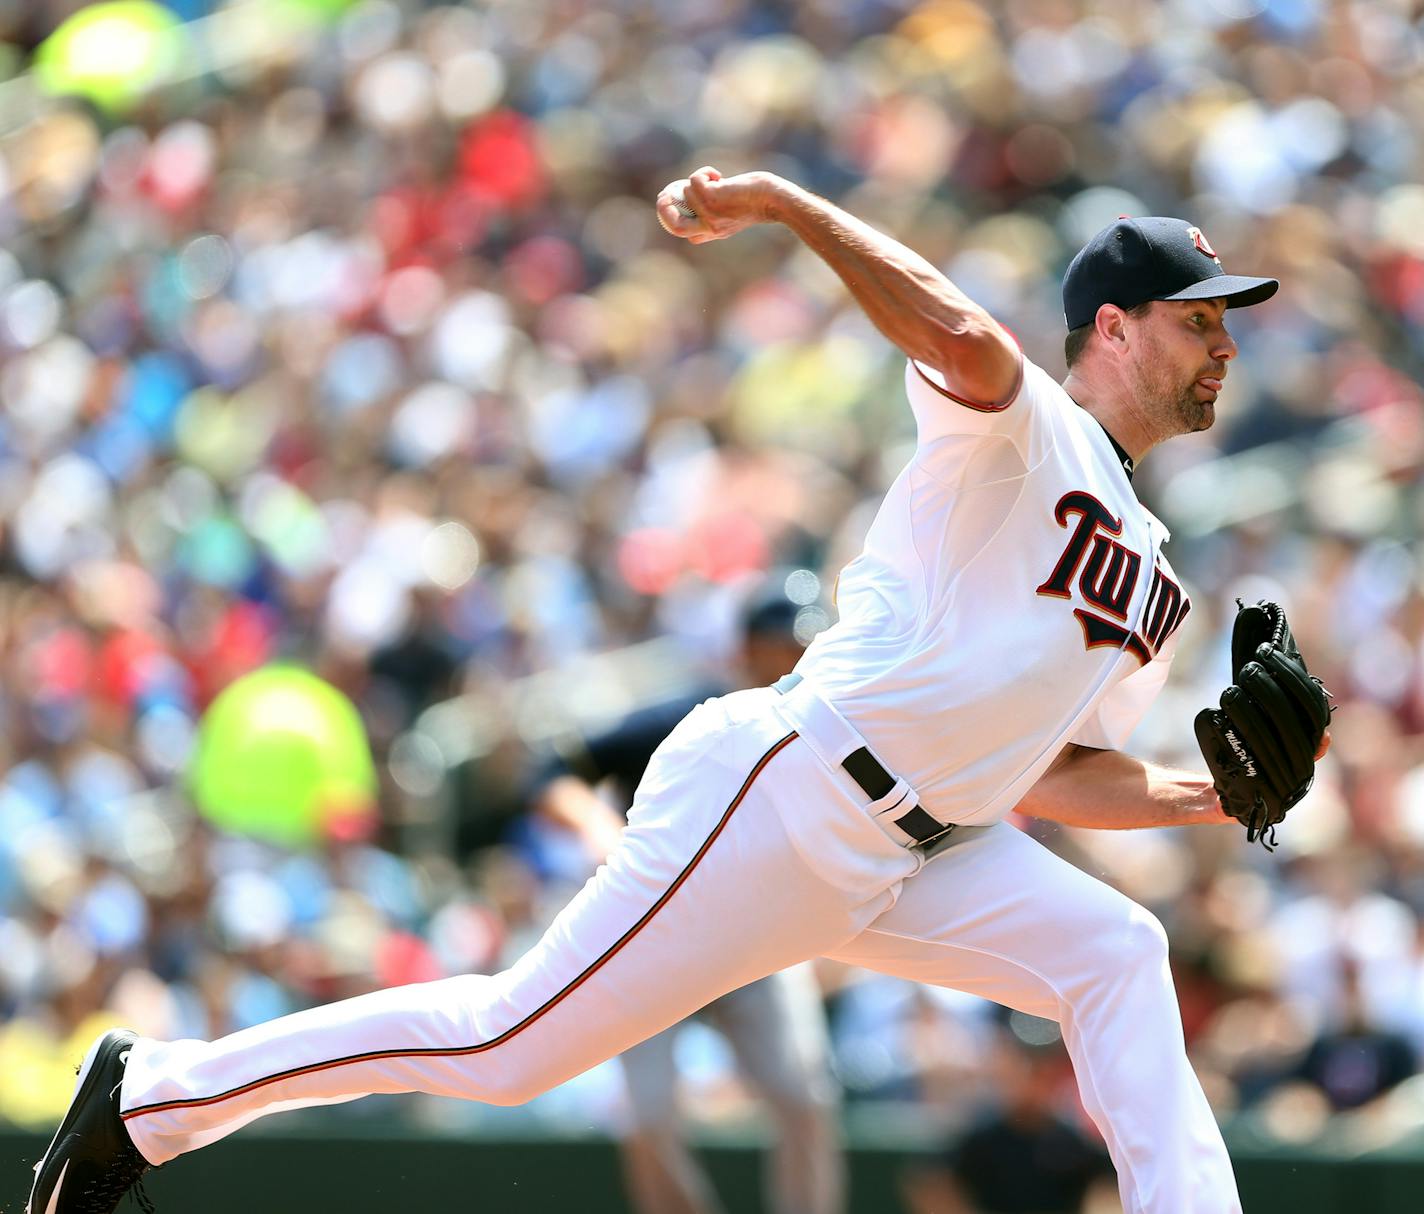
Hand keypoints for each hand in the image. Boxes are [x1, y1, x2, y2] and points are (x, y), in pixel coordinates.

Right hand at [655, 167, 781, 244]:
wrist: (774, 199)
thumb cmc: (759, 201)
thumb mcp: (733, 215)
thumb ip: (716, 217)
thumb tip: (695, 216)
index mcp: (714, 232)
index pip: (685, 234)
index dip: (673, 218)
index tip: (671, 203)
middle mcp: (709, 227)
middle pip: (674, 226)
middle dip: (663, 208)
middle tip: (664, 194)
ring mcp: (709, 214)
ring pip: (686, 192)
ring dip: (698, 179)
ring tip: (717, 178)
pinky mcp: (711, 198)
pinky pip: (694, 180)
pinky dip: (704, 172)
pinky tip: (719, 176)